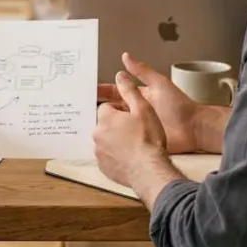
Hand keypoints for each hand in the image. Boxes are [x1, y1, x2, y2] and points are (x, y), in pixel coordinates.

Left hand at [94, 71, 168, 187]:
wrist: (150, 170)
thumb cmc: (148, 139)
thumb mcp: (143, 108)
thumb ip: (129, 90)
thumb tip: (120, 75)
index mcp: (104, 119)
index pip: (107, 107)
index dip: (121, 110)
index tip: (132, 116)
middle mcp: (97, 135)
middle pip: (105, 124)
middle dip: (117, 125)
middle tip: (135, 131)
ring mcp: (99, 153)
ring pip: (106, 141)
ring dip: (116, 140)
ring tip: (134, 146)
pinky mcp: (104, 168)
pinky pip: (108, 157)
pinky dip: (116, 156)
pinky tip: (130, 158)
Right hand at [98, 53, 227, 153]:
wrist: (193, 129)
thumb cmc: (179, 105)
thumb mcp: (159, 84)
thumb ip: (142, 71)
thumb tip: (126, 56)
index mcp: (139, 96)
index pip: (116, 92)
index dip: (103, 91)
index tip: (88, 90)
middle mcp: (136, 111)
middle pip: (113, 109)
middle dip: (99, 108)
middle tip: (81, 109)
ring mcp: (137, 127)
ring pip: (116, 125)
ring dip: (103, 125)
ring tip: (86, 126)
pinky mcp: (140, 141)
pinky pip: (123, 140)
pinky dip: (112, 140)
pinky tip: (101, 140)